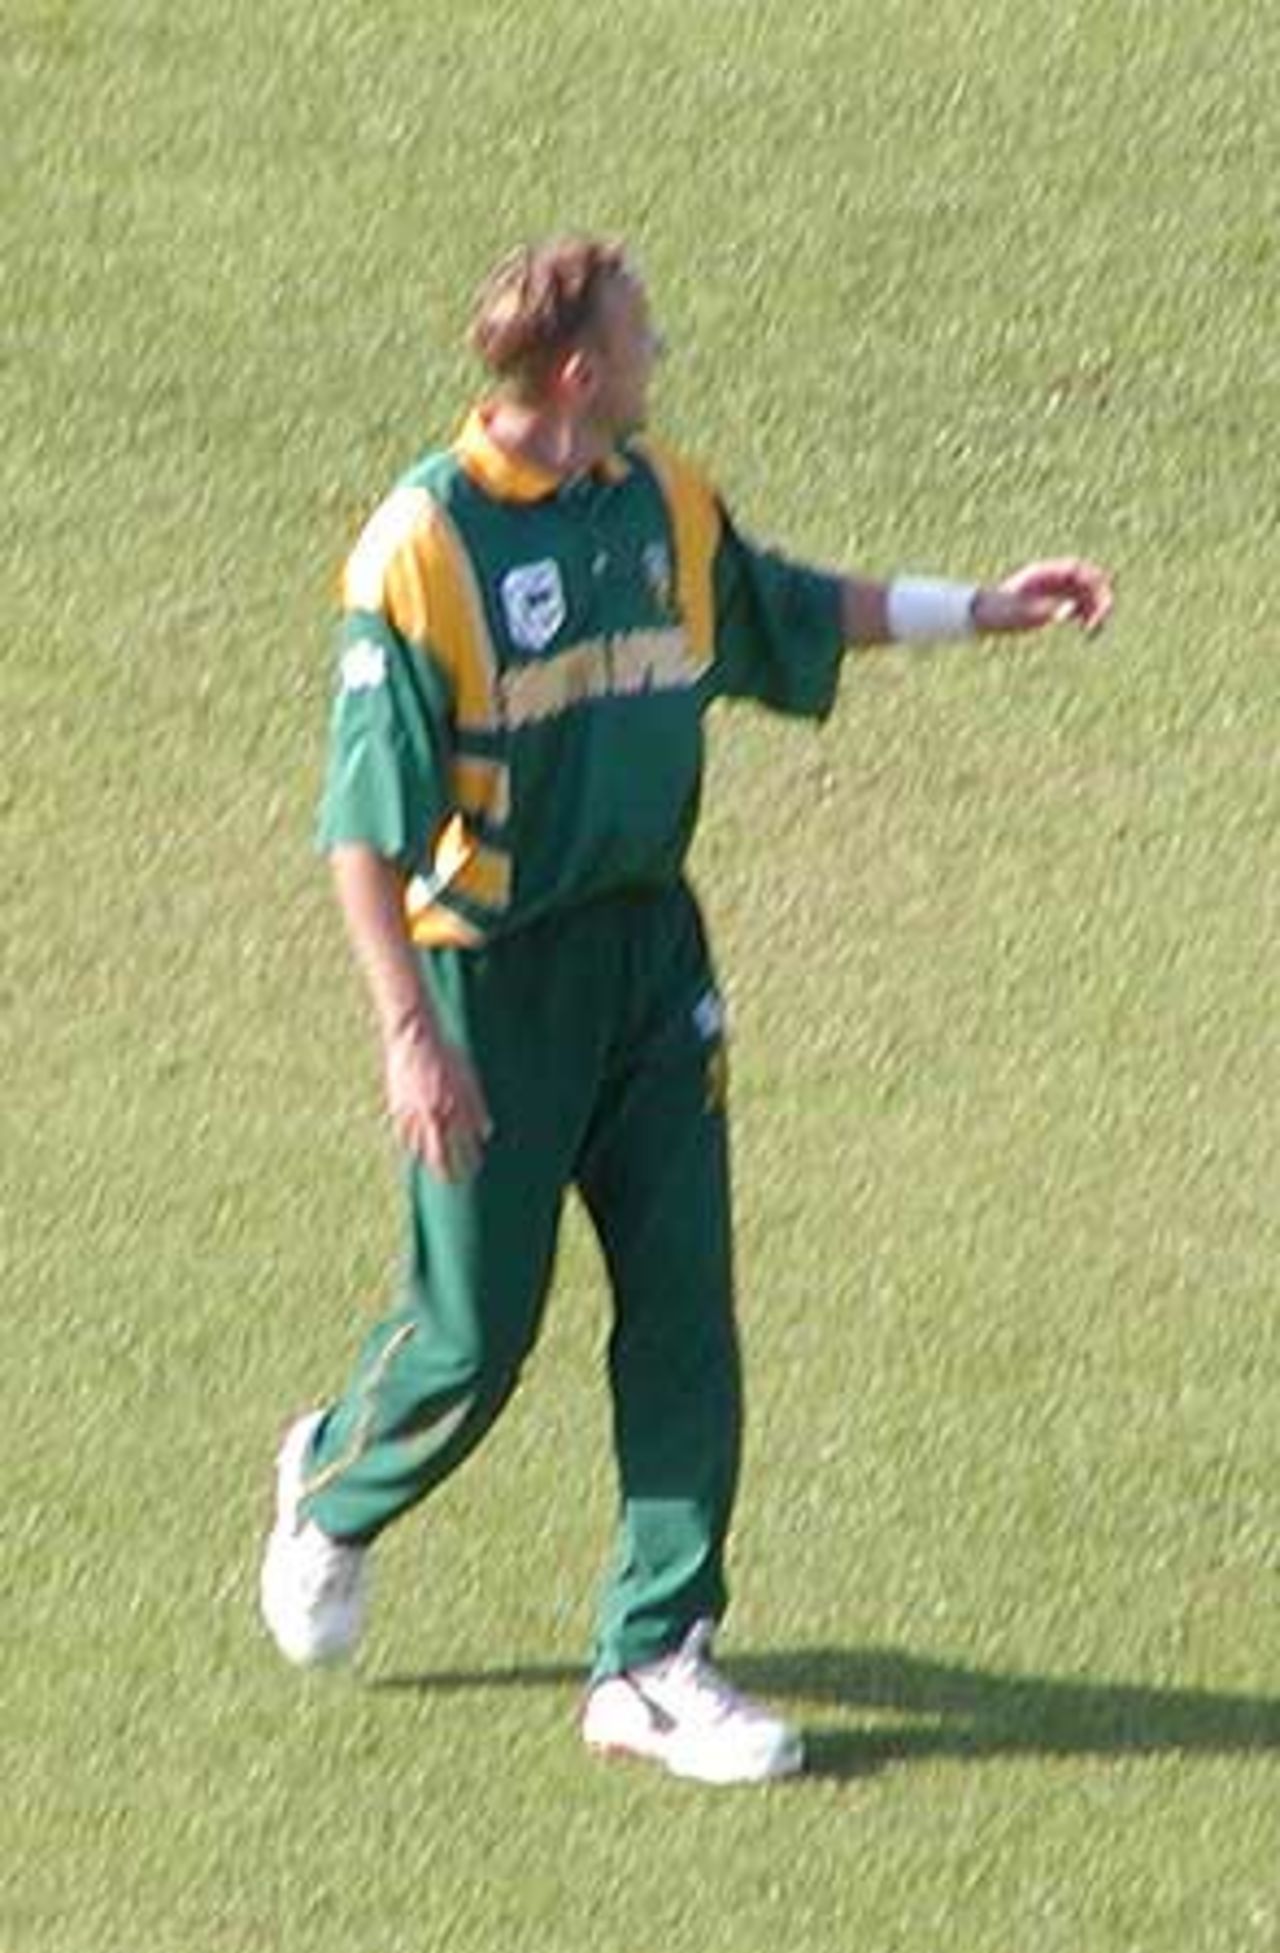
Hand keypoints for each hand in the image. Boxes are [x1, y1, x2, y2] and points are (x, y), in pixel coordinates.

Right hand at [384, 1013, 492, 1182]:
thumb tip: (486, 1133)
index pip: (465, 1144)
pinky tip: (413, 1149)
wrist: (415, 1036)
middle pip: (440, 1153)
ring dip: (427, 1159)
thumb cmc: (446, 1055)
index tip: (474, 1170)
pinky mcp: (397, 1106)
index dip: (470, 1160)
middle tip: (451, 1182)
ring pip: (419, 1147)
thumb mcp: (468, 1078)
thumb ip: (477, 1107)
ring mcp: (414, 1110)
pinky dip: (409, 1143)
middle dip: (446, 1171)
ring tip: (432, 1167)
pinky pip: (402, 1134)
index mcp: (455, 1105)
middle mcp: (435, 1112)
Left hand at [973, 559, 1113, 636]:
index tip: (1096, 599)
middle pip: (1086, 580)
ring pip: (1085, 594)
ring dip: (1095, 607)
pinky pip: (1078, 605)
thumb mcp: (1019, 613)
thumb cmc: (997, 613)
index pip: (1076, 569)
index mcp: (1043, 573)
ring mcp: (1054, 591)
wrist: (982, 617)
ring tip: (1093, 629)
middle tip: (1099, 618)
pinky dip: (1087, 614)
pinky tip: (1088, 630)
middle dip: (1097, 596)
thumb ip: (1044, 610)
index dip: (1091, 581)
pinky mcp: (1054, 605)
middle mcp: (1052, 579)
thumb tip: (1069, 610)